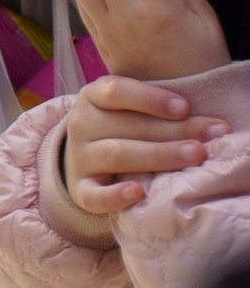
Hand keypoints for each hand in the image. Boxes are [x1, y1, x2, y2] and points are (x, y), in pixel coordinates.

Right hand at [61, 73, 211, 222]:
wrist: (86, 160)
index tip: (184, 108)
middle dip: (173, 131)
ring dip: (159, 156)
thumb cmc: (120, 129)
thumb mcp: (127, 109)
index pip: (116, 91)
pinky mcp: (81, 189)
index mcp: (92, 97)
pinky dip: (115, 196)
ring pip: (118, 155)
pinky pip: (93, 195)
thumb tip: (206, 119)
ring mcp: (80, 158)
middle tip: (209, 138)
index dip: (151, 99)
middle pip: (128, 126)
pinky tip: (138, 193)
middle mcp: (82, 124)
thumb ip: (154, 108)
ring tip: (194, 156)